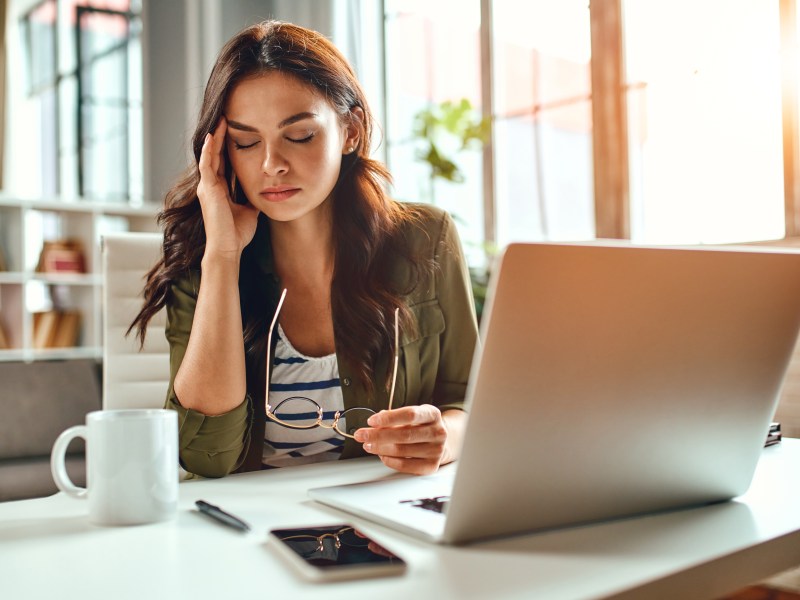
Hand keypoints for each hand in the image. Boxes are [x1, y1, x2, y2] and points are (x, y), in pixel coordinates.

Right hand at [197, 117, 258, 260]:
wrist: (228, 248)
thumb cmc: (237, 234)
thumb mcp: (249, 210)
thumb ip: (252, 199)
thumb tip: (264, 191)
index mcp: (220, 190)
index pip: (223, 162)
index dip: (228, 147)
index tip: (236, 131)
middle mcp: (210, 186)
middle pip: (215, 155)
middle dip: (220, 136)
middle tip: (226, 117)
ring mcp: (207, 187)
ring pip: (209, 155)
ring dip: (214, 138)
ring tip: (221, 120)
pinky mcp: (207, 189)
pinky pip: (206, 164)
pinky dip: (208, 150)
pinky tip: (211, 136)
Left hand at [353, 405, 450, 474]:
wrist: (442, 441)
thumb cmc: (421, 426)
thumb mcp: (413, 415)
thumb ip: (394, 418)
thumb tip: (375, 424)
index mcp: (432, 414)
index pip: (409, 415)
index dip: (388, 418)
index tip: (371, 421)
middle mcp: (438, 432)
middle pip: (404, 434)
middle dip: (378, 435)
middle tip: (362, 435)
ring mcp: (436, 450)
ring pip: (402, 451)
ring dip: (380, 448)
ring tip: (368, 445)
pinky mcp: (431, 466)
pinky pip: (405, 465)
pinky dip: (389, 460)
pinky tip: (381, 455)